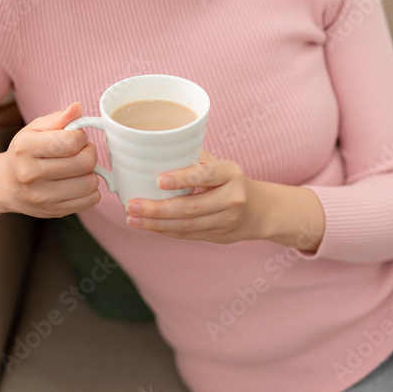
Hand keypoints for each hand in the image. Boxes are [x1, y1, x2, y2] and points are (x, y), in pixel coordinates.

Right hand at [0, 102, 99, 220]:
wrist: (5, 185)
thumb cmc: (24, 153)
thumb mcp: (35, 129)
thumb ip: (59, 118)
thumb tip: (78, 108)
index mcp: (25, 149)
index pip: (70, 141)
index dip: (80, 136)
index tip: (75, 137)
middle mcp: (31, 175)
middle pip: (84, 162)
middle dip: (89, 152)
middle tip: (80, 151)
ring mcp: (43, 197)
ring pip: (90, 183)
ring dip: (90, 172)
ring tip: (78, 167)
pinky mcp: (55, 212)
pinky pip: (91, 200)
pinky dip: (90, 189)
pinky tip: (77, 182)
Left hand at [125, 149, 265, 243]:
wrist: (260, 210)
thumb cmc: (231, 181)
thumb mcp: (221, 165)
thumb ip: (195, 160)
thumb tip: (157, 154)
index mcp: (231, 174)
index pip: (205, 175)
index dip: (181, 179)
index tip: (158, 180)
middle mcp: (232, 199)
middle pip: (191, 207)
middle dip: (157, 209)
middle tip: (132, 205)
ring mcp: (226, 221)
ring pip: (186, 226)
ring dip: (156, 224)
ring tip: (132, 218)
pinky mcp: (218, 237)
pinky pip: (187, 235)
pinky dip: (165, 231)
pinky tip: (148, 226)